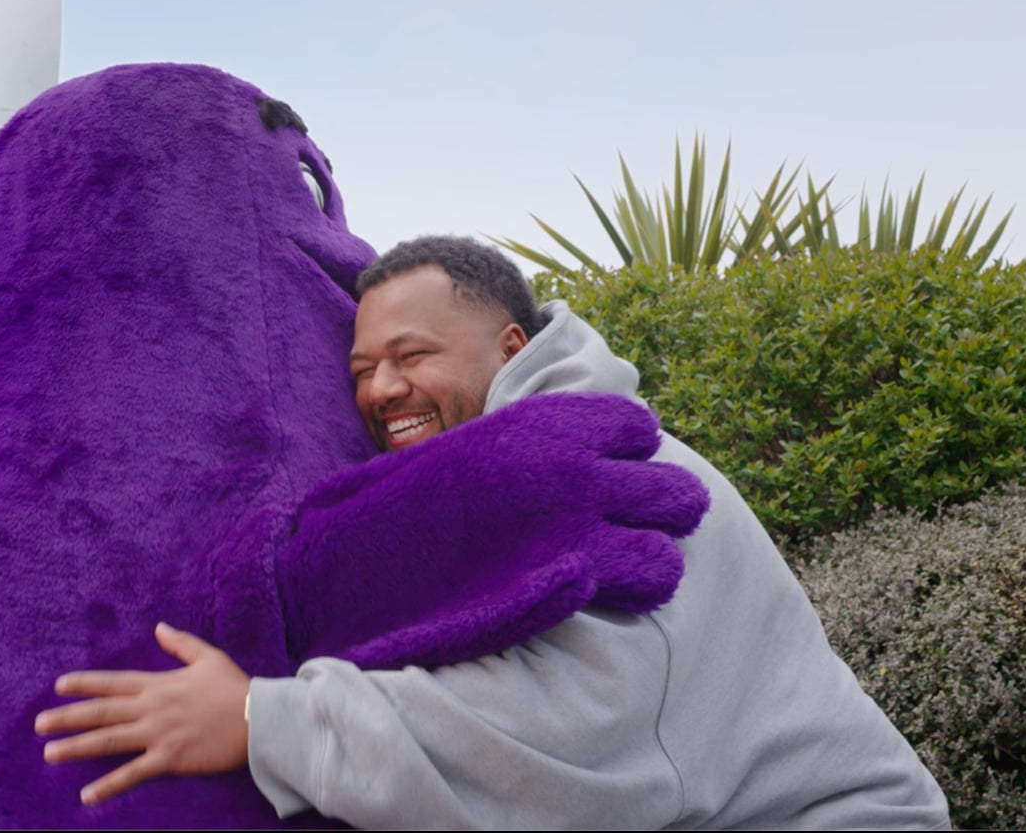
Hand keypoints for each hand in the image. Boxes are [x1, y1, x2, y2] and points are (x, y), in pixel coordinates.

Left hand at [35, 622, 250, 805]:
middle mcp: (151, 707)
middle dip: (67, 717)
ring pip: (109, 741)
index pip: (112, 682)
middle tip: (38, 725)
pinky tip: (87, 795)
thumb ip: (180, 643)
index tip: (58, 686)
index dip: (83, 684)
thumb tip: (160, 627)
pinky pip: (133, 773)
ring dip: (77, 747)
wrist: (257, 718)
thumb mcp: (207, 657)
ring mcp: (158, 733)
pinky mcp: (170, 758)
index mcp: (158, 684)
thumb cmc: (235, 688)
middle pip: (101, 712)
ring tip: (50, 753)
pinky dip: (109, 785)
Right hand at [276, 392, 709, 668]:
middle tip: (623, 535)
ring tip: (615, 576)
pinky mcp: (568, 586)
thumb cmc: (400, 511)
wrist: (348, 566)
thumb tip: (583, 459)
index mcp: (542, 424)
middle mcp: (570, 468)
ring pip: (668, 549)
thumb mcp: (470, 451)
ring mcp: (573, 528)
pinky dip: (627, 596)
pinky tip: (595, 600)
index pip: (637, 428)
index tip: (606, 481)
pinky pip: (642, 585)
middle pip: (676, 491)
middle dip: (657, 514)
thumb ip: (529, 448)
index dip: (627, 460)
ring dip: (648, 563)